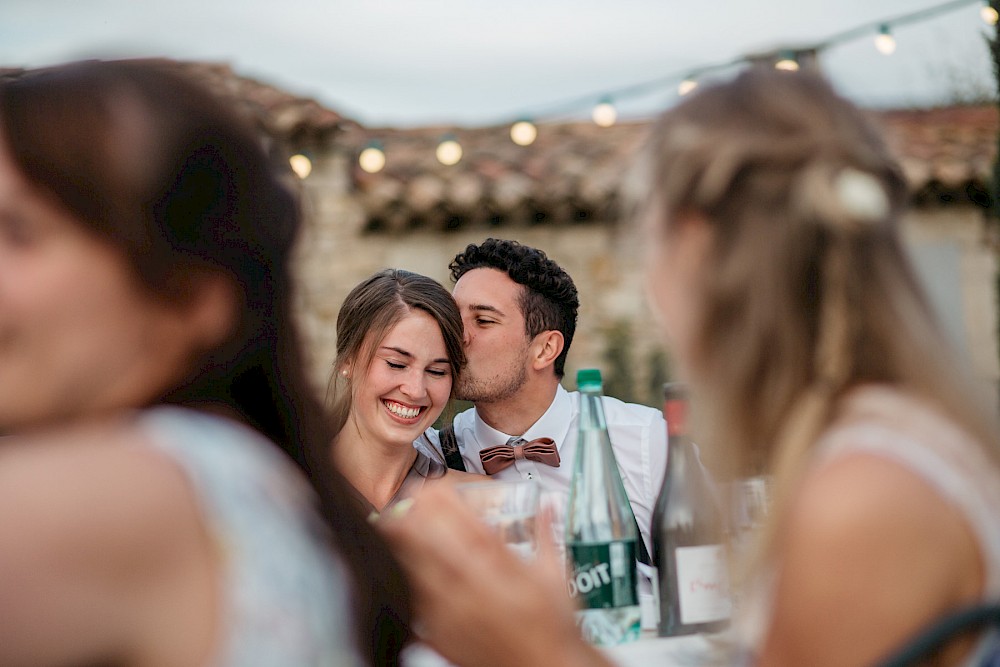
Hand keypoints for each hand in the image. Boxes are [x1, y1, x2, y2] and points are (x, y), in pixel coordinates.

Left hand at [377, 484, 611, 666]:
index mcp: (498, 568)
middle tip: (412, 498)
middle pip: (425, 543)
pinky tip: (423, 568)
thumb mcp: (554, 575)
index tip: (433, 485)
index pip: (464, 526)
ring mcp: (448, 612)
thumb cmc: (550, 628)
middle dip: (415, 515)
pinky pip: (417, 596)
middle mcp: (468, 589)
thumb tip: (547, 505)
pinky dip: (417, 577)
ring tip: (406, 524)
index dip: (443, 501)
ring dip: (411, 543)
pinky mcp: (438, 632)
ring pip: (413, 567)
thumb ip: (546, 533)